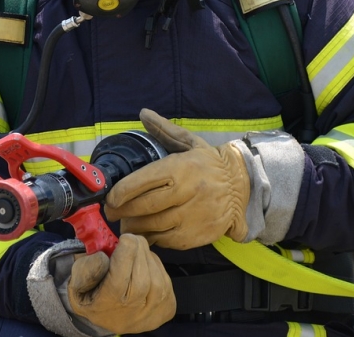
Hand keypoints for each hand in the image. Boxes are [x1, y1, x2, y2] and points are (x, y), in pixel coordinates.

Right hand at [67, 234, 174, 332]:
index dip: (125, 254)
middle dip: (138, 251)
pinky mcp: (167, 309)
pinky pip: (166, 279)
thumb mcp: (77, 282)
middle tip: (130, 240)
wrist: (111, 316)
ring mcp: (152, 314)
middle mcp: (131, 315)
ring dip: (148, 257)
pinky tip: (145, 265)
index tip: (124, 238)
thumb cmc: (93, 293)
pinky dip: (157, 267)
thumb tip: (103, 257)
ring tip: (136, 252)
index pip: (119, 280)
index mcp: (106, 307)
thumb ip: (85, 269)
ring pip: (157, 277)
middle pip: (142, 278)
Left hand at [104, 108, 250, 249]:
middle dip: (121, 211)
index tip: (111, 197)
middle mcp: (187, 192)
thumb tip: (144, 113)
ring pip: (152, 226)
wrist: (243, 188)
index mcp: (182, 167)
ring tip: (127, 222)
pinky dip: (151, 237)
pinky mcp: (195, 236)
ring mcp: (192, 217)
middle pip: (143, 207)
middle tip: (112, 211)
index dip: (121, 192)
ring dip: (133, 226)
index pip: (143, 181)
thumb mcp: (190, 143)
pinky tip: (147, 230)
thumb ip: (164, 130)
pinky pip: (164, 241)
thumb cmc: (210, 165)